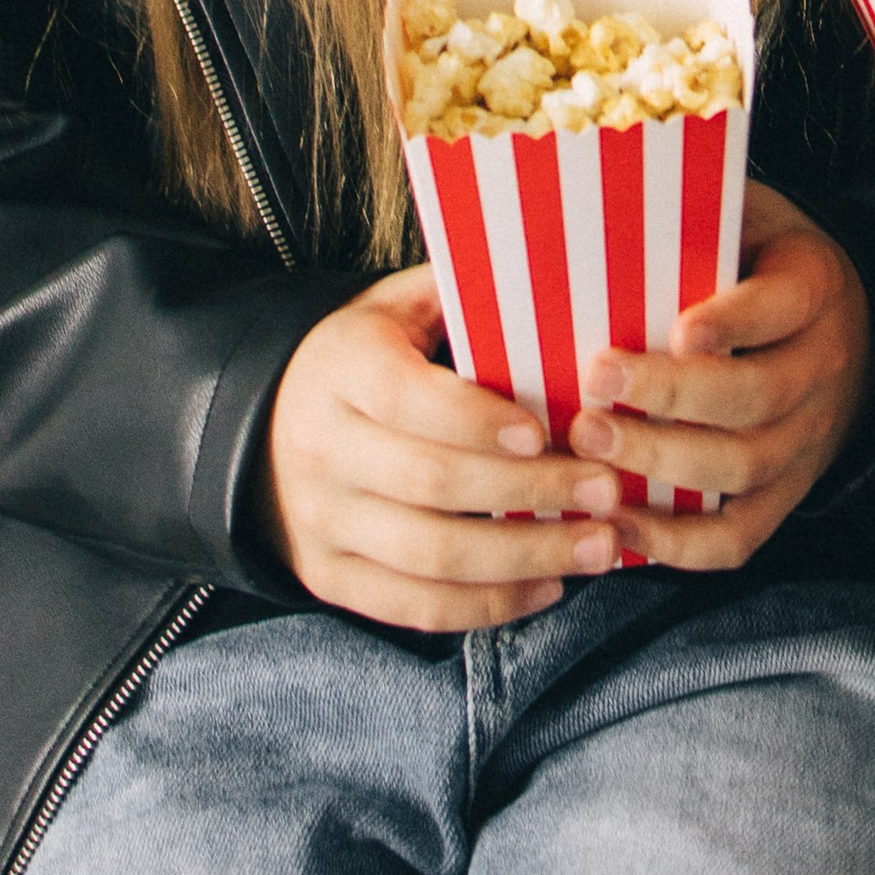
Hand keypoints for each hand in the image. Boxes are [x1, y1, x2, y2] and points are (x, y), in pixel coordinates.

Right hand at [260, 264, 629, 629]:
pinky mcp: (331, 577)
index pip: (408, 399)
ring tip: (601, 547)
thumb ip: (461, 292)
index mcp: (343, 369)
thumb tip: (553, 268)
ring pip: (430, 555)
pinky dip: (487, 606)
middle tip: (607, 490)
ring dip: (525, 557)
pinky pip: (414, 605)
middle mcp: (323, 449)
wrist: (266, 426)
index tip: (544, 431)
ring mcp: (324, 521)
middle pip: (431, 483)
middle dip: (530, 491)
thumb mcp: (394, 307)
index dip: (477, 420)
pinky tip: (549, 587)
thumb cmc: (365, 358)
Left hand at [562, 179, 872, 569]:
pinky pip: (740, 536)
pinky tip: (617, 526)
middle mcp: (821, 367)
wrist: (843, 334)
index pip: (782, 306)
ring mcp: (808, 440)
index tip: (676, 327)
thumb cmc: (761, 266)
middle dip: (671, 397)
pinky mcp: (786, 494)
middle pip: (755, 396)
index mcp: (814, 287)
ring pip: (743, 468)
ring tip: (588, 449)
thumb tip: (603, 180)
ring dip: (662, 466)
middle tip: (595, 385)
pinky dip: (679, 543)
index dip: (734, 320)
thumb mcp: (751, 218)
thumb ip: (699, 210)